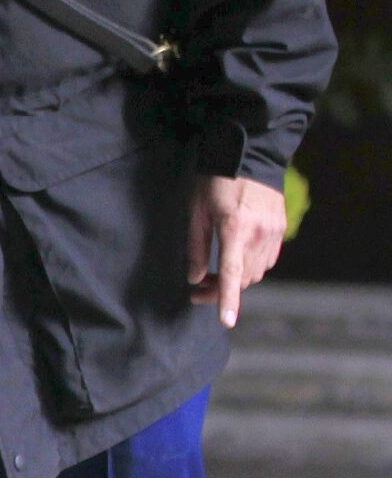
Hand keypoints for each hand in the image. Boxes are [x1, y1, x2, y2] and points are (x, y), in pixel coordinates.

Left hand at [189, 175, 286, 328]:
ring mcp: (274, 231)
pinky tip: (234, 261)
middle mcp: (260, 234)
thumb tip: (195, 278)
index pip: (231, 273)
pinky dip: (251, 267)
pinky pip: (268, 259)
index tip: (226, 321)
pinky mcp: (281, 228)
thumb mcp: (196, 212)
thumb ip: (196, 247)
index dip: (227, 299)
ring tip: (212, 277)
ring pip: (256, 272)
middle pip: (244, 278)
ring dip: (236, 281)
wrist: (250, 155)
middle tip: (197, 290)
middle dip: (220, 290)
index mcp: (235, 230)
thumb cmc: (215, 182)